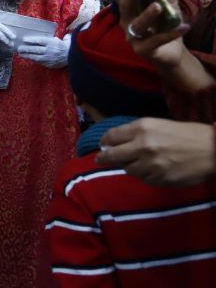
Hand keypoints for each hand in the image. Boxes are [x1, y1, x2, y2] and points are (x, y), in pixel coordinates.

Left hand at [17, 34, 70, 68]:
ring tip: (20, 54)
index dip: (31, 40)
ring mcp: (50, 58)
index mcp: (53, 42)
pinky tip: (28, 58)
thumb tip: (40, 36)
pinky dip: (33, 60)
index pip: (40, 40)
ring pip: (36, 57)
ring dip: (27, 55)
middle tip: (19, 48)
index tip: (24, 40)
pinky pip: (40, 62)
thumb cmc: (65, 46)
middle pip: (36, 49)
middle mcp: (50, 50)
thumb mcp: (58, 39)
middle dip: (26, 48)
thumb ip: (50, 38)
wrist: (74, 56)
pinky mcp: (50, 64)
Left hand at [96, 118, 215, 185]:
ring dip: (129, 166)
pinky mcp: (158, 179)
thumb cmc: (188, 134)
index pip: (112, 136)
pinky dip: (144, 175)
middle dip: (104, 158)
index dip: (105, 141)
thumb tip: (115, 142)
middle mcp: (142, 145)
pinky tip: (153, 170)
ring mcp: (150, 164)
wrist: (213, 150)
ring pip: (127, 169)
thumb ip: (137, 133)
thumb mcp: (159, 125)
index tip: (103, 145)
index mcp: (142, 127)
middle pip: (112, 155)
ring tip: (137, 163)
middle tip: (100, 159)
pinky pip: (143, 179)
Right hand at [112, 0, 187, 67]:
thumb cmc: (164, 24)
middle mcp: (126, 20)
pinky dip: (171, 34)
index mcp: (129, 7)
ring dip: (147, 14)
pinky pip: (156, 40)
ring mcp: (132, 36)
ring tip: (159, 6)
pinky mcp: (143, 49)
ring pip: (137, 24)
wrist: (170, 51)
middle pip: (125, 5)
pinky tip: (184, 26)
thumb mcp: (168, 5)